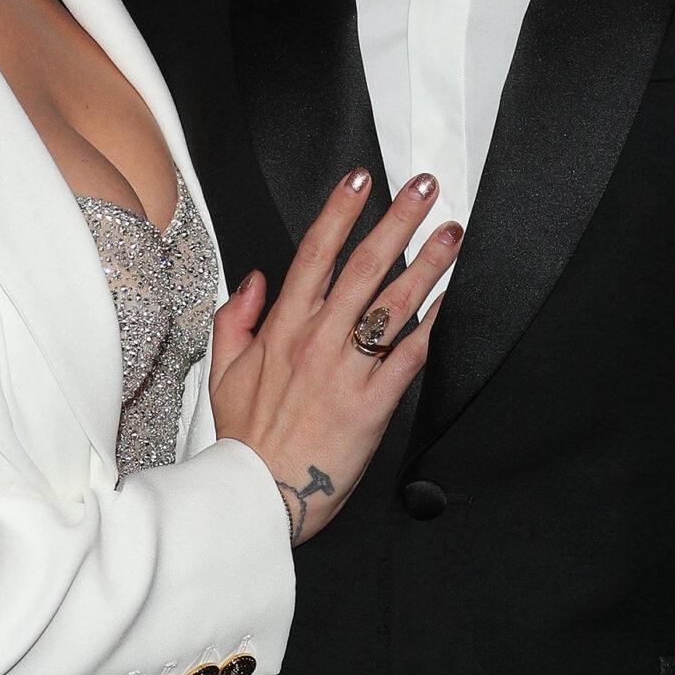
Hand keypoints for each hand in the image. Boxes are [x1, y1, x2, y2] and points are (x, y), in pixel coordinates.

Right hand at [209, 170, 455, 546]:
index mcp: (282, 328)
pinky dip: (431, 326)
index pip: (315, 254)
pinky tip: (450, 301)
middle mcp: (316, 341)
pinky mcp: (371, 404)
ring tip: (450, 233)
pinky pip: (407, 357)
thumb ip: (236, 318)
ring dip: (426, 263)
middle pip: (363, 266)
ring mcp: (345, 371)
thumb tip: (255, 280)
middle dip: (396, 221)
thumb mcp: (223, 371)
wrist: (259, 495)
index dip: (339, 211)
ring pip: (391, 304)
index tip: (360, 179)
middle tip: (423, 190)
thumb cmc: (247, 438)